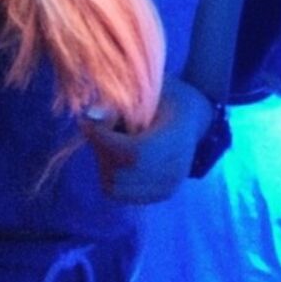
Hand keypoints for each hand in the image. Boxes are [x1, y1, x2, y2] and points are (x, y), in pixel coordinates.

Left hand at [80, 76, 211, 203]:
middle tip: (96, 128)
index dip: (103, 139)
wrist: (193, 115)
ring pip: (116, 187)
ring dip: (103, 163)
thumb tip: (91, 116)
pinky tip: (115, 154)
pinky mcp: (159, 194)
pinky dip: (110, 175)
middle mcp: (175, 169)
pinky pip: (121, 194)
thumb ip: (123, 99)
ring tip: (108, 141)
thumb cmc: (167, 96)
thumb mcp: (149, 86)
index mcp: (177, 138)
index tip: (87, 121)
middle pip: (122, 173)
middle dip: (100, 149)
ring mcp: (167, 186)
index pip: (134, 152)